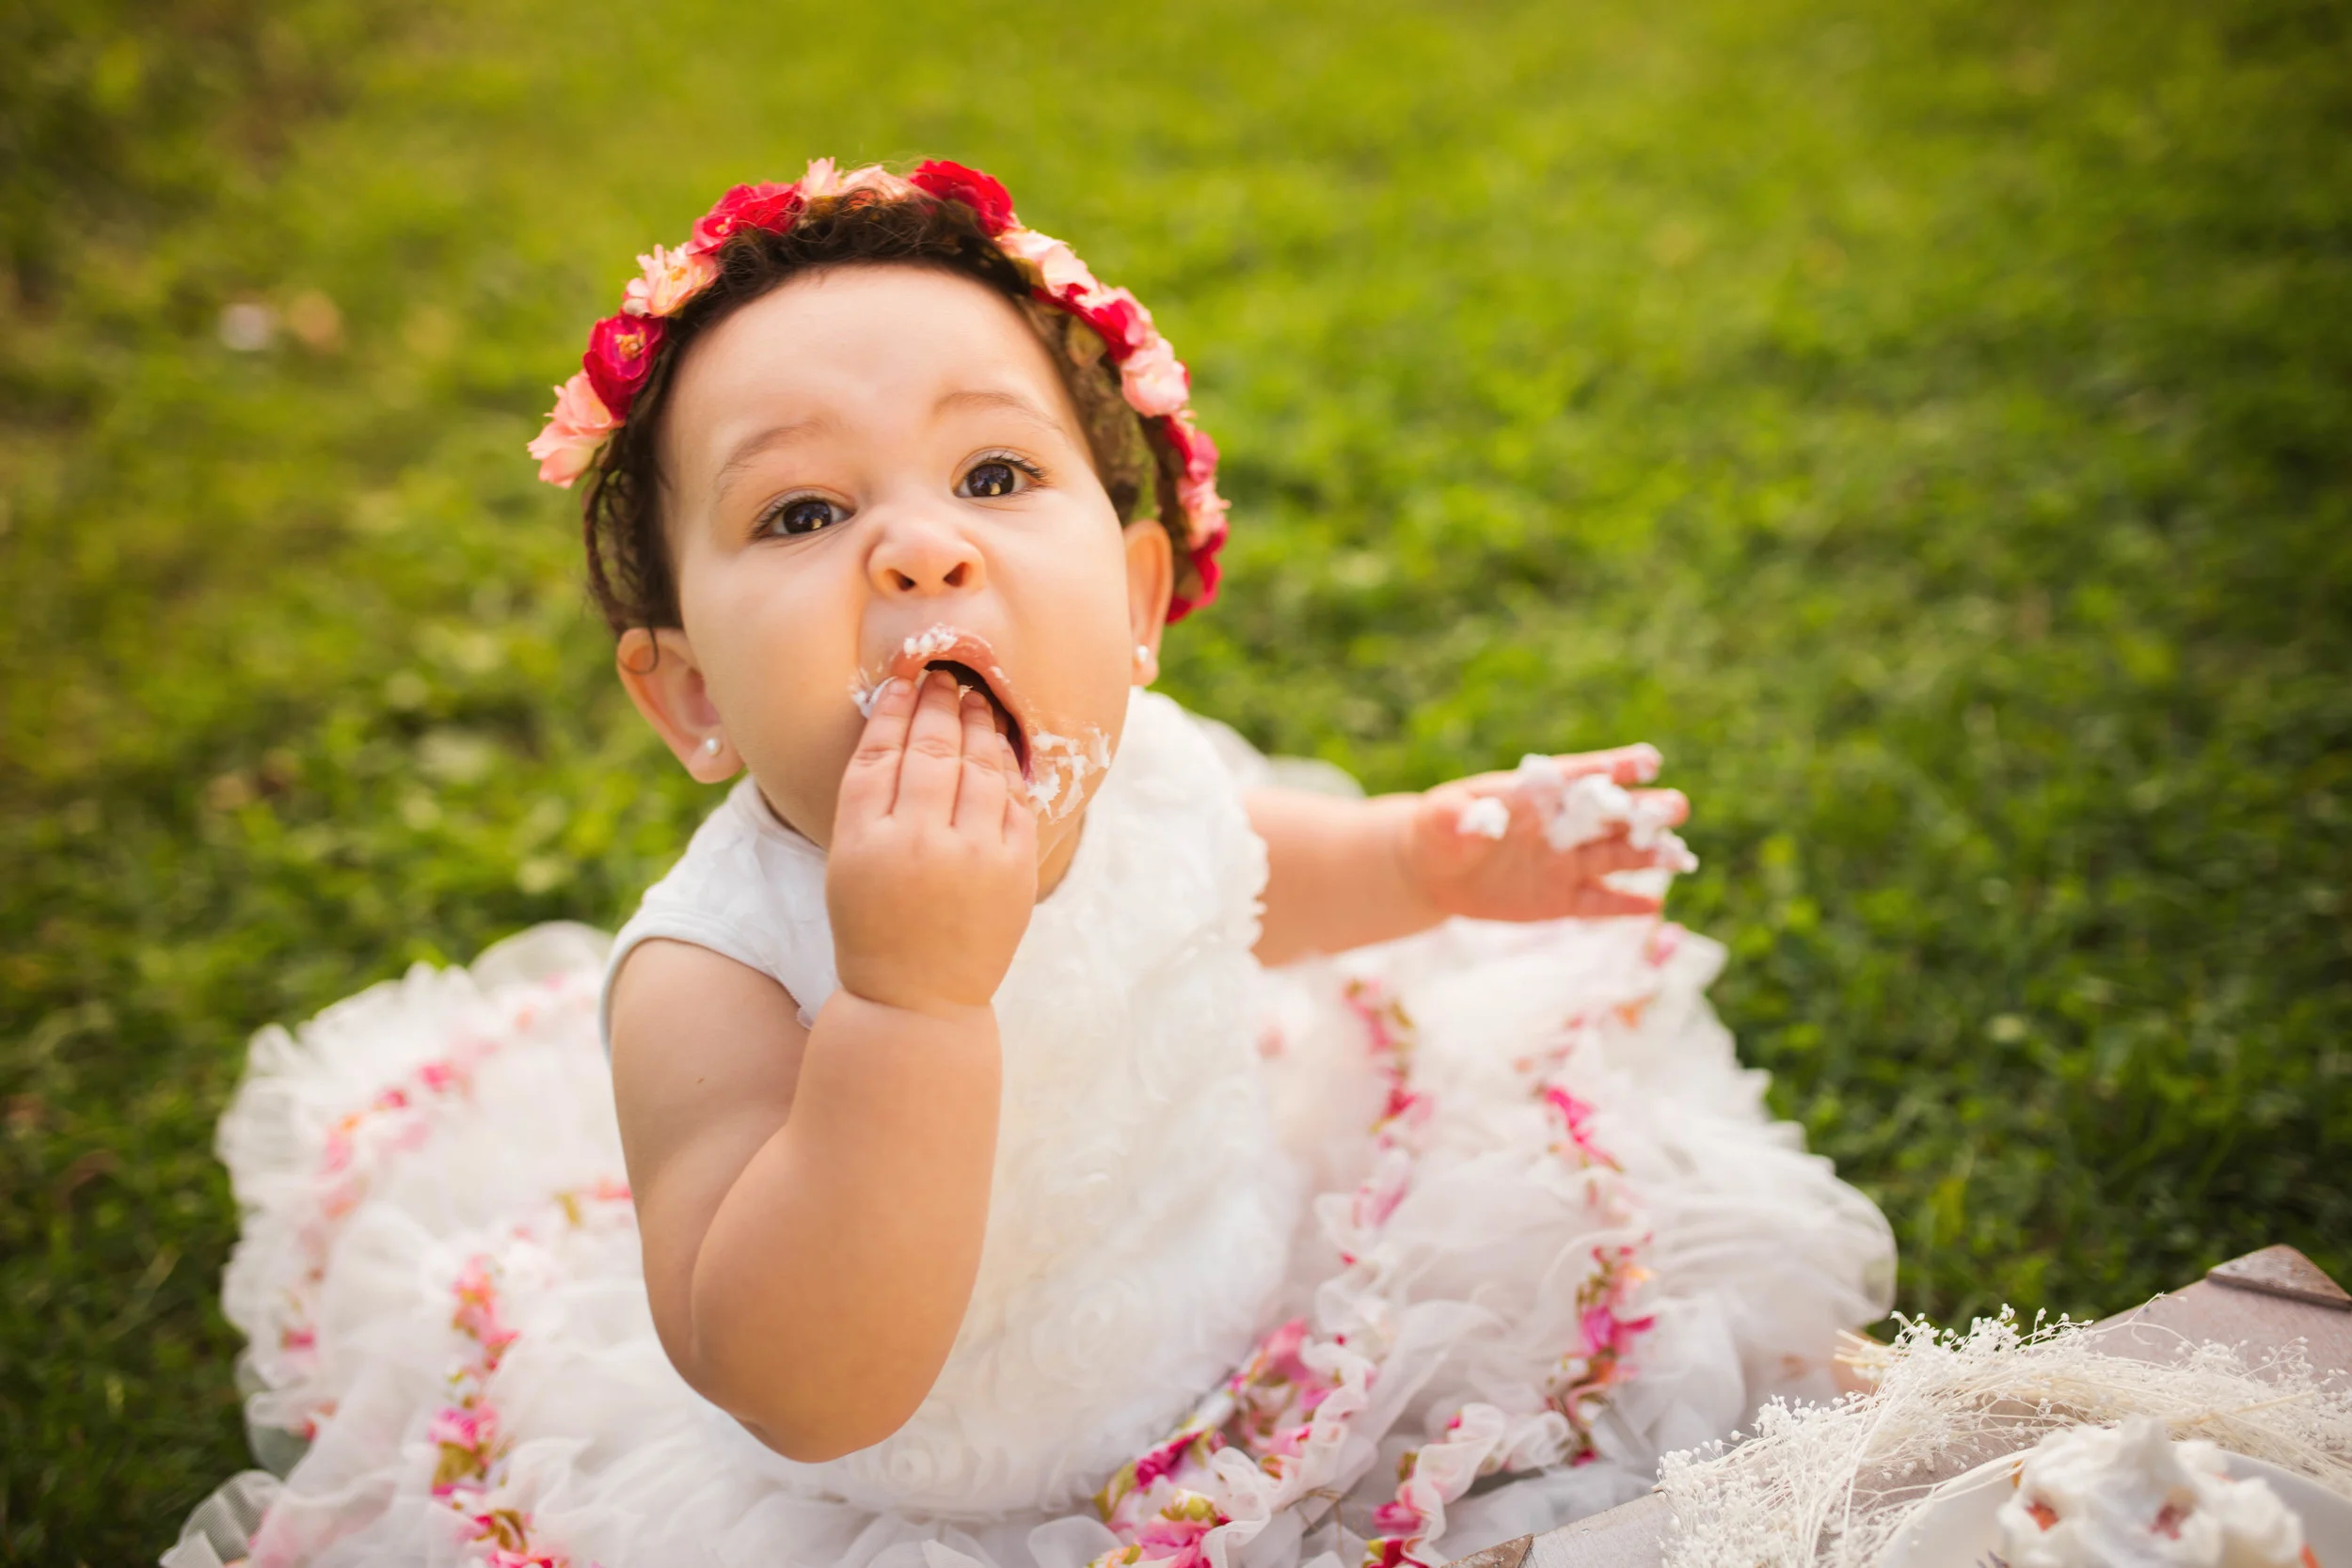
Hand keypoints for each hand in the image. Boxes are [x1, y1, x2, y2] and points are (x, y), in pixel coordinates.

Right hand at [828, 670, 1038, 1016]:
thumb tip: (897, 726)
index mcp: (865, 840)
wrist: (918, 1000)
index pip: (879, 753)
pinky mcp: (1015, 870)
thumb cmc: (872, 926)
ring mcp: (975, 856)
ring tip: (976, 699)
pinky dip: (1007, 766)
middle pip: (932, 750)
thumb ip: (868, 799)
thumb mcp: (847, 863)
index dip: (893, 711)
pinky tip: (999, 746)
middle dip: (939, 704)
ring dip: (979, 724)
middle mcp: (921, 842)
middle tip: (943, 677)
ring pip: (980, 766)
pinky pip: (1014, 799)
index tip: (904, 682)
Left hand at [1399, 744, 1691, 922]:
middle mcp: (1563, 825)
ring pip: (1616, 857)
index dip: (1615, 768)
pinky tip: (1652, 906)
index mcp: (1540, 792)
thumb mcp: (1442, 818)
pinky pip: (1597, 902)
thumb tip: (1472, 819)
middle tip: (1675, 807)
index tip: (1649, 761)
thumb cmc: (1440, 829)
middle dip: (1645, 811)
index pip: (1582, 776)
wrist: (1435, 871)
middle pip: (1612, 816)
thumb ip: (1462, 817)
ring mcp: (1566, 863)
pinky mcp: (1561, 899)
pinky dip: (1623, 905)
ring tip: (1680, 856)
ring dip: (1648, 855)